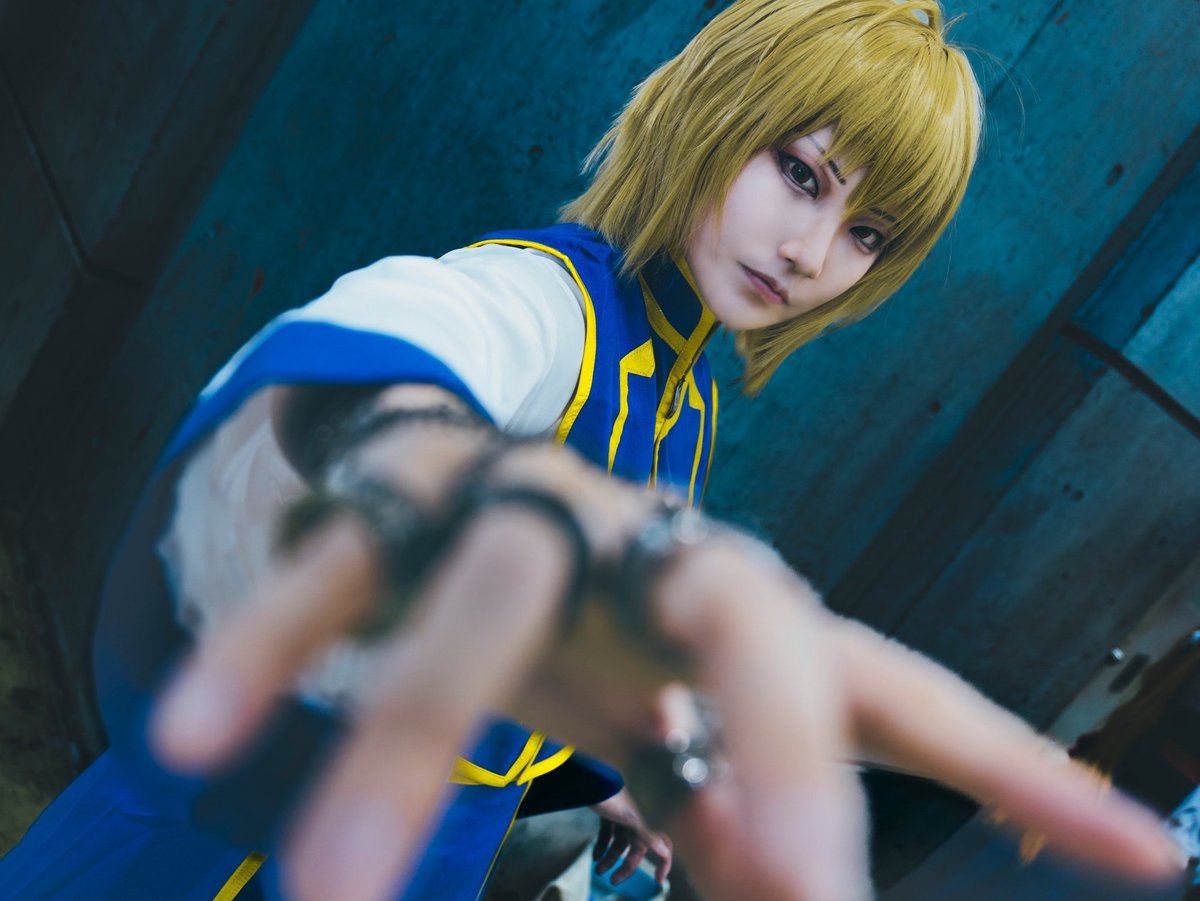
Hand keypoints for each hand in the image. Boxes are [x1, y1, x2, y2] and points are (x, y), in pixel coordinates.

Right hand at [149, 390, 1181, 900]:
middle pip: (742, 618)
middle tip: (802, 893)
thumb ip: (731, 786)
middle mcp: (649, 540)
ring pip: (484, 616)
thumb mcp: (669, 700)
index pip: (892, 682)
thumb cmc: (595, 610)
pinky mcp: (394, 502)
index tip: (1144, 860)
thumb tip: (796, 896)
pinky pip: (324, 580)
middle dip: (773, 752)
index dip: (1013, 769)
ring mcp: (519, 512)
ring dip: (408, 755)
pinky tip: (196, 733)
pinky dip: (267, 657)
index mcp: (733, 596)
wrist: (462, 463)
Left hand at [592, 788, 671, 883]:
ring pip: (619, 843)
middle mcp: (636, 819)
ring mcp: (621, 816)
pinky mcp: (608, 812)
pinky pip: (608, 834)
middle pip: (635, 849)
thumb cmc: (611, 796)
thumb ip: (648, 835)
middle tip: (612, 880)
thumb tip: (665, 851)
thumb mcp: (630, 818)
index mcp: (645, 821)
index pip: (662, 844)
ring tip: (597, 870)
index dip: (663, 862)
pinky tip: (594, 855)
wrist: (590, 779)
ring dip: (609, 858)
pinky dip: (602, 845)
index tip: (658, 879)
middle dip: (624, 866)